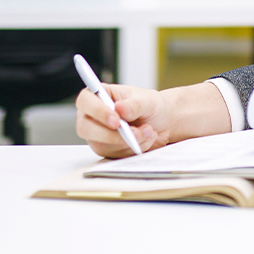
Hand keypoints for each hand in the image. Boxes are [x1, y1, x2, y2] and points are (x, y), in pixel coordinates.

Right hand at [75, 81, 231, 157]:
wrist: (169, 123)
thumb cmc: (156, 106)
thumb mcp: (148, 100)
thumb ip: (133, 104)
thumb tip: (120, 110)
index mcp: (100, 96)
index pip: (85, 100)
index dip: (96, 109)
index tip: (116, 116)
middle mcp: (96, 116)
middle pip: (87, 127)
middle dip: (113, 132)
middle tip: (135, 133)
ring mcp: (101, 136)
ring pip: (102, 145)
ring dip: (127, 143)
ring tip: (150, 135)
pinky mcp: (111, 152)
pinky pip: (114, 157)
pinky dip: (133, 152)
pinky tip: (149, 143)